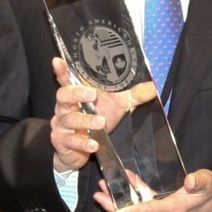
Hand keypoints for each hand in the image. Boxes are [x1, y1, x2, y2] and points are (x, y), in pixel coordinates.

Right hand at [47, 56, 148, 171]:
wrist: (79, 150)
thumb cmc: (96, 121)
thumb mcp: (117, 106)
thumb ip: (133, 96)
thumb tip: (153, 86)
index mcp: (76, 95)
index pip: (66, 79)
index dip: (62, 70)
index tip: (58, 60)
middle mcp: (65, 107)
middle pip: (63, 95)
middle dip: (77, 94)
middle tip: (92, 94)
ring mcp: (61, 124)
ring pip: (69, 119)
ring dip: (85, 120)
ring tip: (101, 122)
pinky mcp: (62, 140)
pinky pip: (70, 140)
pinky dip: (82, 142)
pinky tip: (93, 144)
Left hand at [99, 167, 211, 211]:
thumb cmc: (210, 192)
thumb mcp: (206, 182)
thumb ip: (198, 181)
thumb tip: (189, 180)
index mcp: (175, 209)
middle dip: (115, 207)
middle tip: (98, 195)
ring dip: (119, 202)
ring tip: (103, 189)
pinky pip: (142, 206)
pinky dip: (132, 196)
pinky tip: (124, 183)